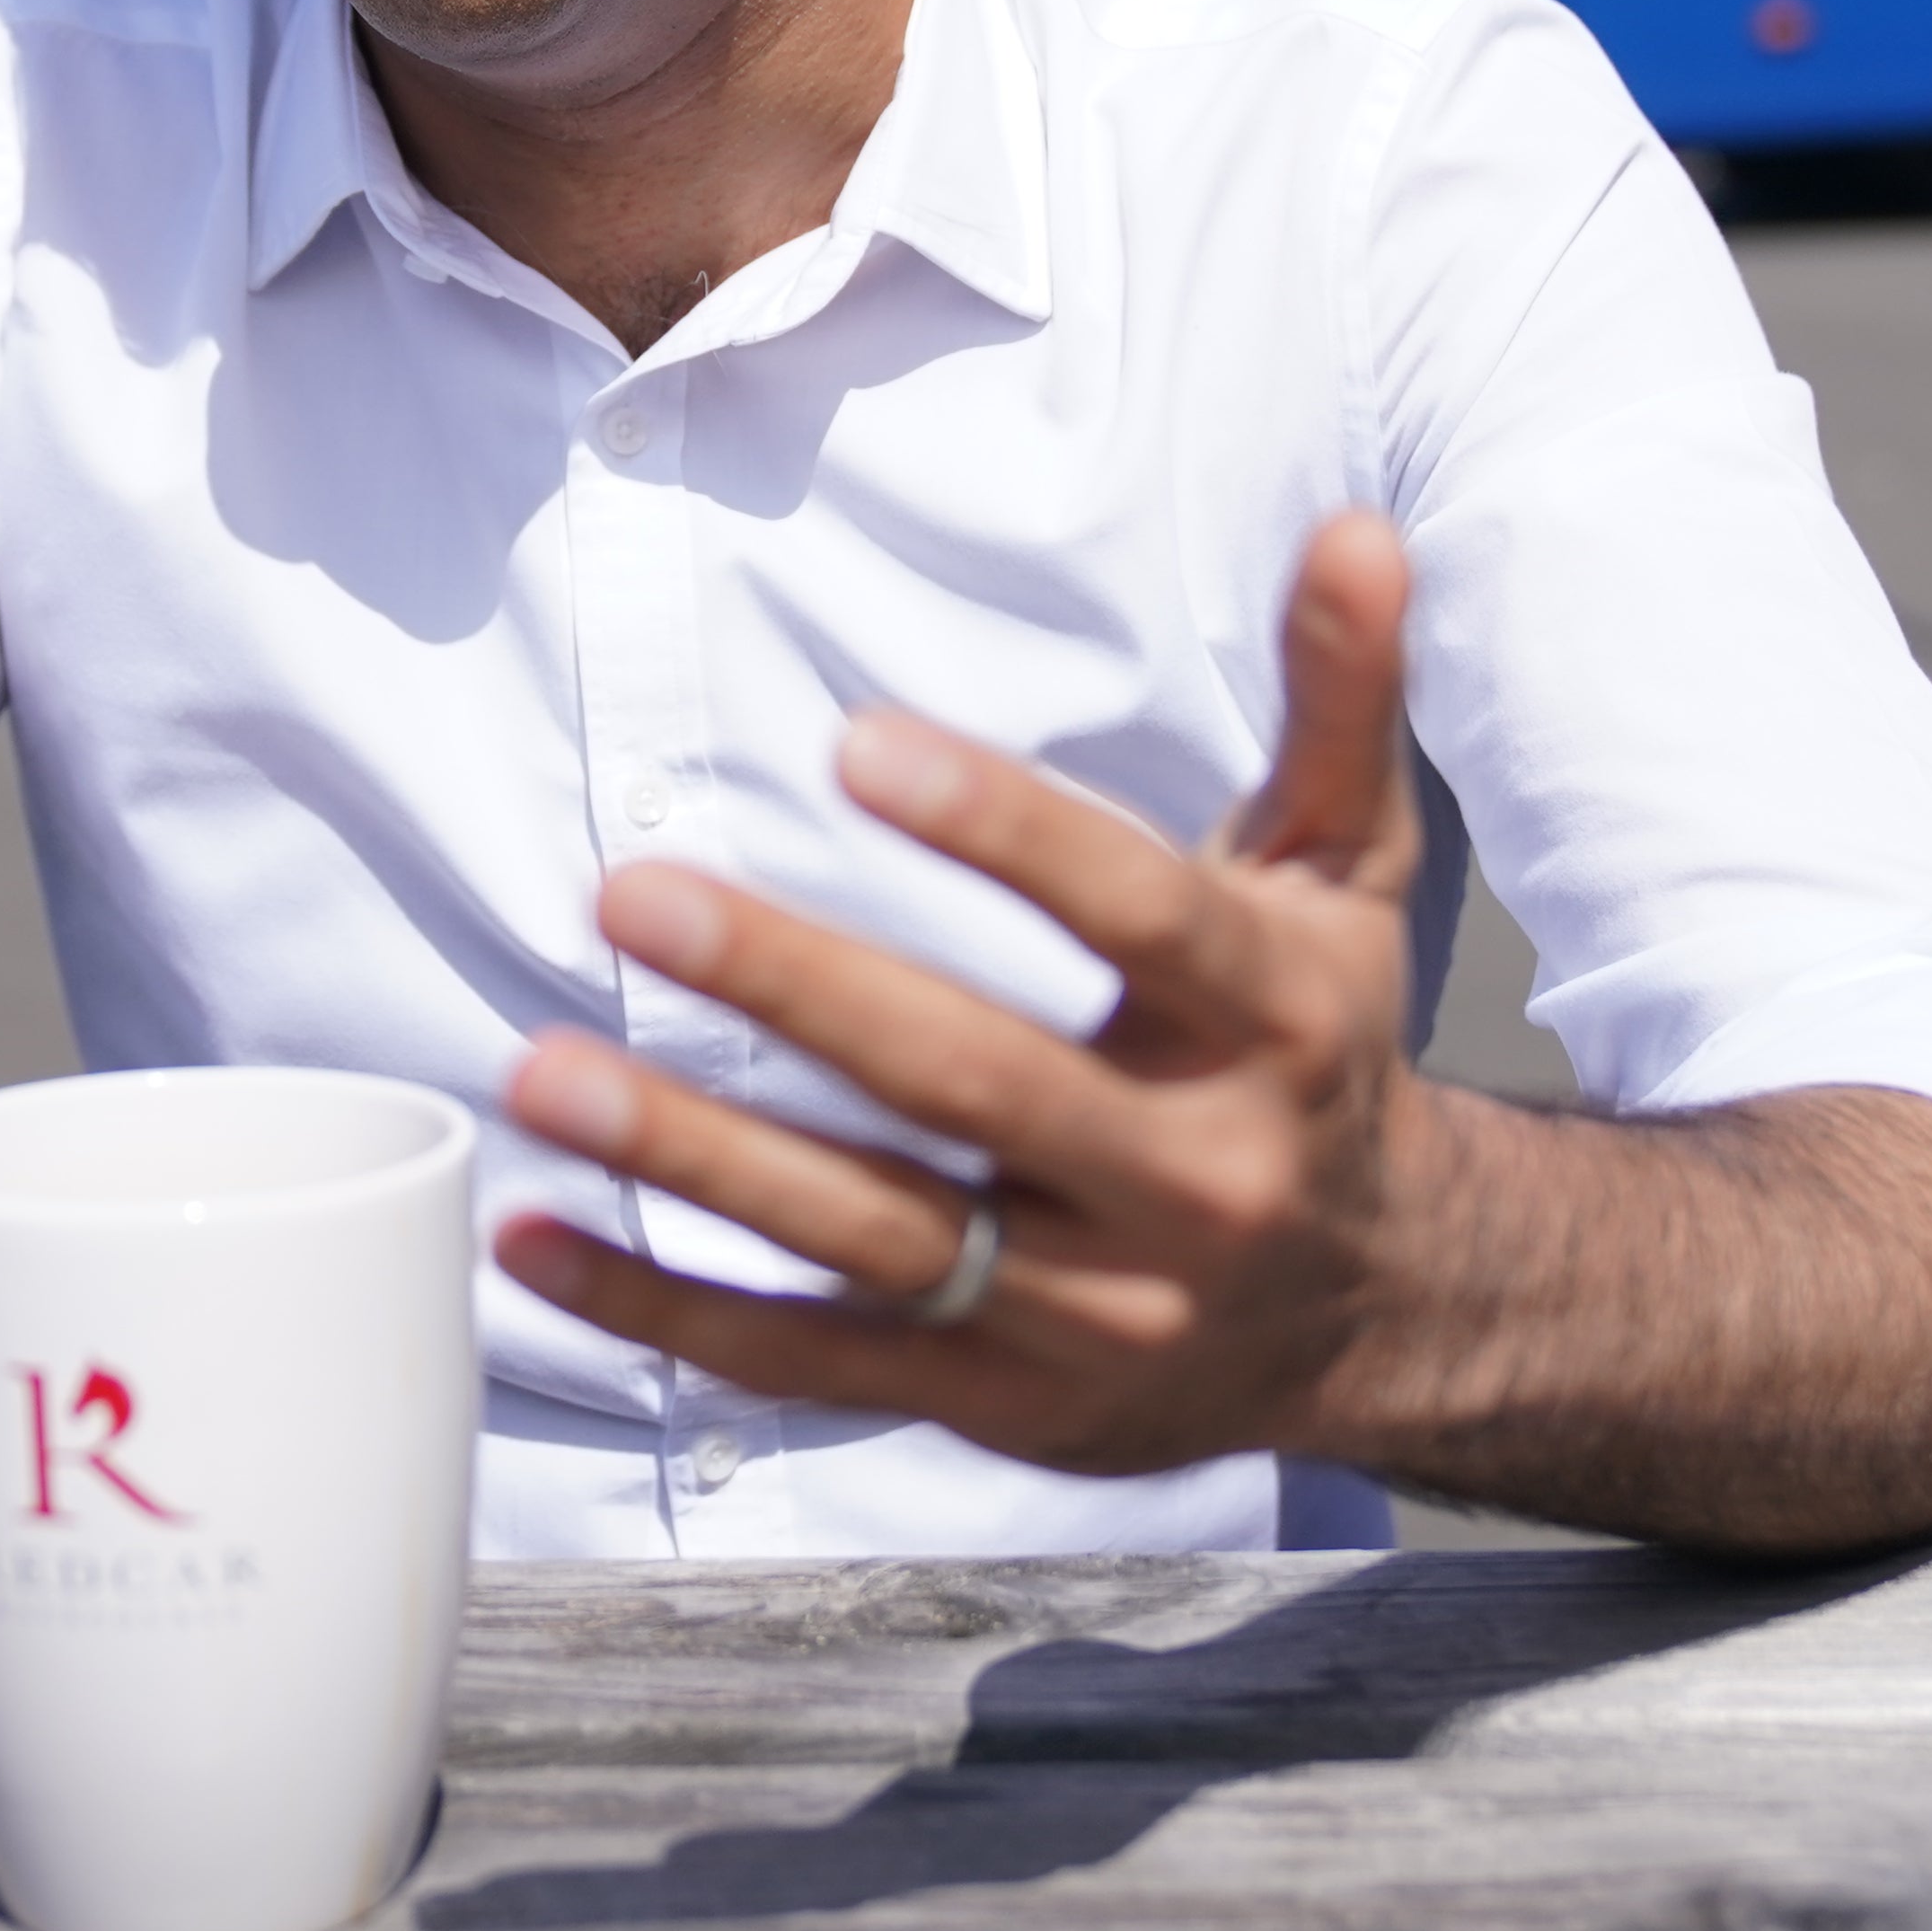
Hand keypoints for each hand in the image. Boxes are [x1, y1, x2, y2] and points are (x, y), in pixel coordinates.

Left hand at [494, 510, 1446, 1477]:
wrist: (1395, 1311)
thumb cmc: (1327, 1047)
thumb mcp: (1352, 873)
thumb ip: (1341, 699)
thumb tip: (1354, 527)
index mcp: (1277, 1023)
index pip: (1137, 915)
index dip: (1001, 830)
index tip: (854, 742)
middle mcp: (1195, 1175)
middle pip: (974, 1079)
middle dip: (794, 987)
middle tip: (634, 896)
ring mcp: (1096, 1307)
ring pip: (877, 1235)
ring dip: (696, 1161)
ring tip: (544, 1071)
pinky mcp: (1008, 1403)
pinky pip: (820, 1365)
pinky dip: (670, 1313)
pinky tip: (536, 1242)